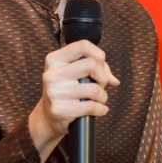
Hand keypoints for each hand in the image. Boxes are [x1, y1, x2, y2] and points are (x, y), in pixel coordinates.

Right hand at [28, 40, 119, 157]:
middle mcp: (52, 74)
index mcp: (54, 59)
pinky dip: (101, 109)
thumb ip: (95, 69)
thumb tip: (114, 80)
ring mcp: (55, 92)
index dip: (99, 54)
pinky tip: (99, 110)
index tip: (100, 65)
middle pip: (92, 64)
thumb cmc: (65, 91)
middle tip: (99, 85)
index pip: (83, 46)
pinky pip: (91, 106)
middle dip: (102, 77)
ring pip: (94, 88)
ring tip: (99, 100)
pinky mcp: (59, 109)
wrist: (47, 117)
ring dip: (103, 96)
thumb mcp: (73, 74)